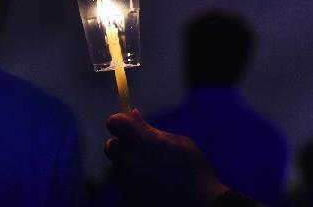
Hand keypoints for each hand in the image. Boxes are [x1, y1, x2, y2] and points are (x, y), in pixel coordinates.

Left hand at [105, 109, 229, 205]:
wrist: (202, 206)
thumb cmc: (195, 170)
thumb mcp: (179, 143)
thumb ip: (151, 129)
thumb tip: (133, 113)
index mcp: (145, 142)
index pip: (114, 122)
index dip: (120, 122)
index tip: (129, 125)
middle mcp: (131, 162)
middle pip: (111, 146)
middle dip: (122, 145)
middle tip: (142, 151)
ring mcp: (128, 184)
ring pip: (118, 168)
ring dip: (129, 167)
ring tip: (153, 174)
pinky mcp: (129, 201)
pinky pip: (125, 187)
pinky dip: (135, 186)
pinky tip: (153, 188)